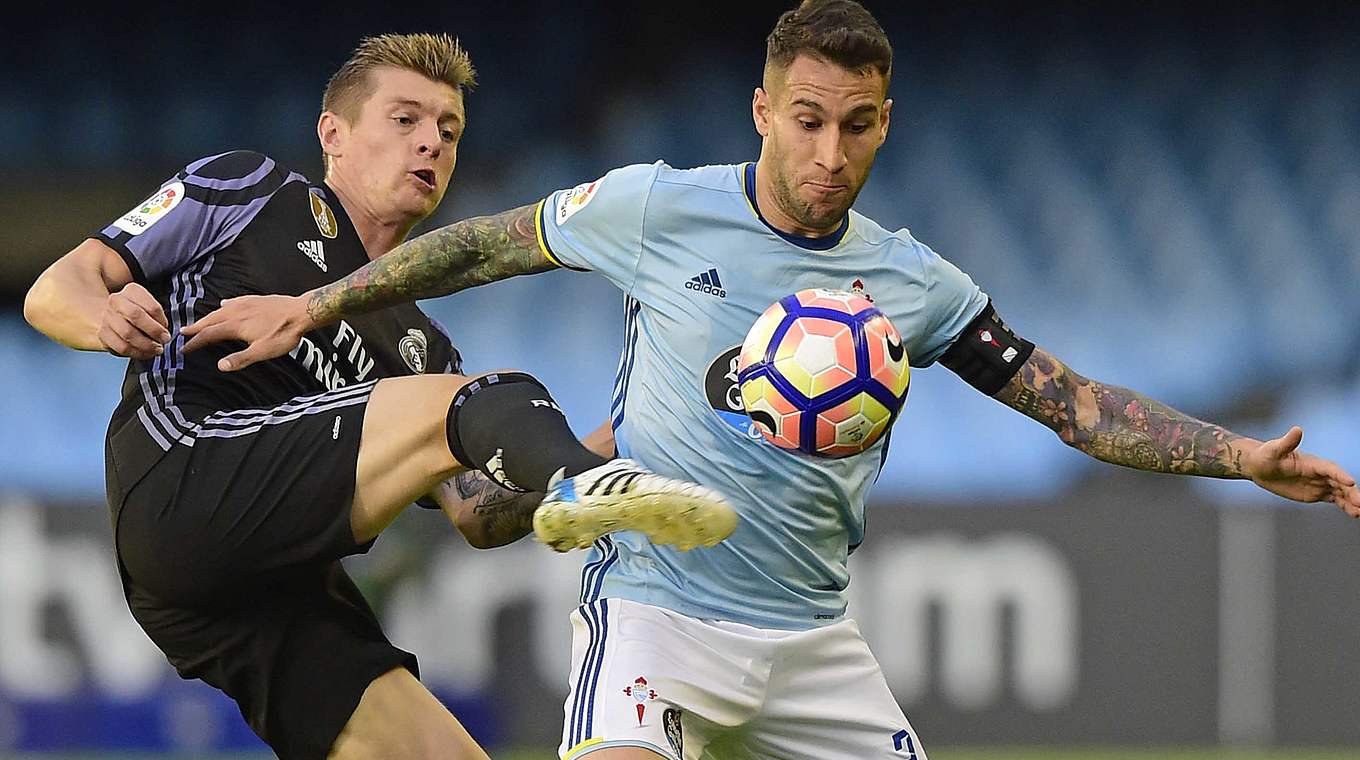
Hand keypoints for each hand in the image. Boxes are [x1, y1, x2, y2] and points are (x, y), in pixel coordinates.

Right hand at [98, 282, 170, 359]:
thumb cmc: (138, 312)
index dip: (161, 321)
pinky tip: (146, 354)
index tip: (167, 329)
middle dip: (154, 331)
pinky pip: (121, 347)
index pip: (151, 306)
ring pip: (128, 333)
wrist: (113, 316)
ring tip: (157, 349)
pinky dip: (136, 353)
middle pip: (136, 316)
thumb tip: (164, 333)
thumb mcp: (149, 306)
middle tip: (164, 340)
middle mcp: (116, 301)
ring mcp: (107, 316)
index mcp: (132, 290)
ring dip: (146, 345)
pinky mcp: (103, 333)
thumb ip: (158, 316)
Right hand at [181, 294, 310, 370]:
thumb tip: (220, 366)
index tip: (183, 349)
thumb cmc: (283, 333)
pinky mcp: (255, 299)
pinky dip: (225, 305)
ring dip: (208, 317)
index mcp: (235, 326)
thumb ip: (240, 359)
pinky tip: (225, 304)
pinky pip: (234, 301)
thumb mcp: (262, 352)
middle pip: (210, 320)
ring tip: (200, 321)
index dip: (194, 343)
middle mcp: (236, 312)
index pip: (208, 335)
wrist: (301, 312)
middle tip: (183, 331)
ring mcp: (245, 304)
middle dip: (196, 327)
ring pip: (220, 310)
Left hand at [1243, 426, 1359, 516]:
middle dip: (1351, 492)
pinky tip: (1355, 514)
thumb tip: (1297, 429)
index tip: (1351, 482)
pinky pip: (1335, 499)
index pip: (1330, 469)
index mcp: (1312, 462)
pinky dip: (1346, 506)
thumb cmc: (1266, 455)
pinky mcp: (1317, 493)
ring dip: (1352, 501)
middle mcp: (1320, 473)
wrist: (1260, 466)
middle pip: (1340, 482)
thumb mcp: (1274, 449)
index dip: (1340, 475)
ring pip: (1341, 492)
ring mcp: (1320, 483)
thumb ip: (1287, 442)